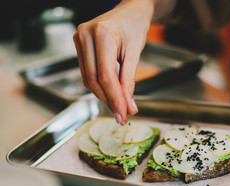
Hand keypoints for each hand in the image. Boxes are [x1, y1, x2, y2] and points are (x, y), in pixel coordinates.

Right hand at [73, 0, 154, 124]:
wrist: (129, 11)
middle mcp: (85, 36)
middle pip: (94, 80)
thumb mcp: (135, 52)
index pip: (106, 75)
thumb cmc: (135, 26)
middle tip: (122, 116)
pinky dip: (98, 86)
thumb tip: (128, 106)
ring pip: (88, 79)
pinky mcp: (79, 45)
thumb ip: (129, 80)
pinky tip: (109, 95)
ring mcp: (79, 40)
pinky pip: (87, 72)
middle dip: (109, 101)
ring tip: (118, 108)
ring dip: (103, 96)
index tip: (123, 114)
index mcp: (102, 34)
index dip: (115, 98)